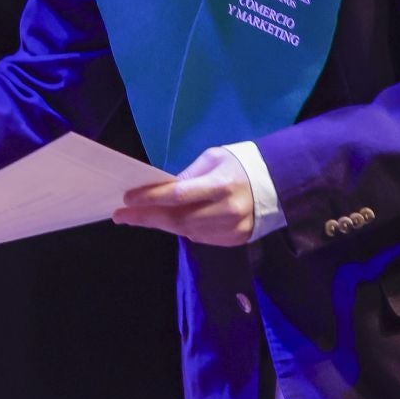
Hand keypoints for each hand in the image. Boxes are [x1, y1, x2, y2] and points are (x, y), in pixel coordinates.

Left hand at [112, 145, 255, 245]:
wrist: (279, 184)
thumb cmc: (239, 165)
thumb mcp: (213, 159)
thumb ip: (188, 176)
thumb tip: (161, 189)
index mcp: (221, 184)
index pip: (179, 195)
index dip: (151, 198)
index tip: (127, 199)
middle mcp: (227, 210)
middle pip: (178, 218)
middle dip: (146, 217)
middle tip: (121, 215)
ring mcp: (232, 228)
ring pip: (186, 231)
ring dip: (161, 224)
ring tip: (138, 217)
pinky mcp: (235, 240)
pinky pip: (200, 237)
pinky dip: (182, 229)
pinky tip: (169, 221)